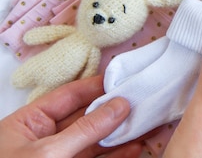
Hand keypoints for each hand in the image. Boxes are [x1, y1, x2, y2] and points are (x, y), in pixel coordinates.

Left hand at [0, 75, 142, 157]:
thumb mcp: (49, 154)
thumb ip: (85, 129)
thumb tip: (117, 105)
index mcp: (28, 124)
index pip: (68, 96)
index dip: (96, 86)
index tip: (124, 79)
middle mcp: (44, 139)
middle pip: (85, 117)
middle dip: (114, 109)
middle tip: (142, 100)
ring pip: (94, 141)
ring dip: (120, 133)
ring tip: (147, 123)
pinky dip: (117, 155)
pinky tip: (134, 148)